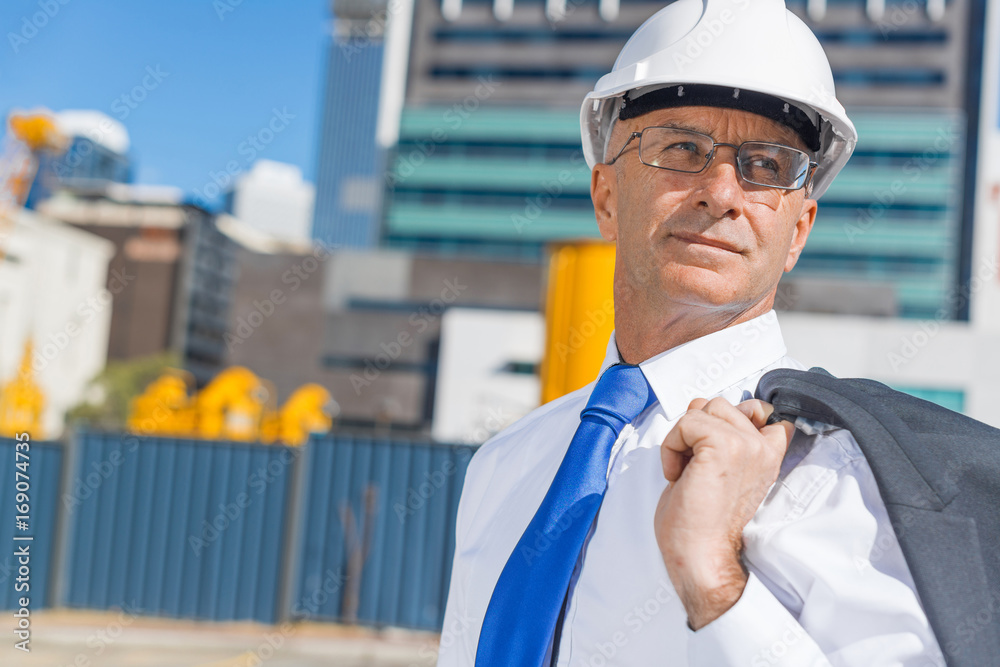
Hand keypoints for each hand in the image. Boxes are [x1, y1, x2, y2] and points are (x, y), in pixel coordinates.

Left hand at [653, 397, 794, 629]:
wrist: (701, 556)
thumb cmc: (702, 522)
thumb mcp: (721, 470)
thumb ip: (724, 438)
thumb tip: (703, 406)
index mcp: (768, 455)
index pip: (763, 410)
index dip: (730, 419)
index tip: (710, 450)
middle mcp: (763, 447)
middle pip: (720, 404)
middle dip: (696, 429)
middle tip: (693, 466)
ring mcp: (746, 446)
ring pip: (703, 408)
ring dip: (682, 437)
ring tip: (686, 470)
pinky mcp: (723, 447)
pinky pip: (686, 423)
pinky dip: (671, 446)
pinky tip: (678, 475)